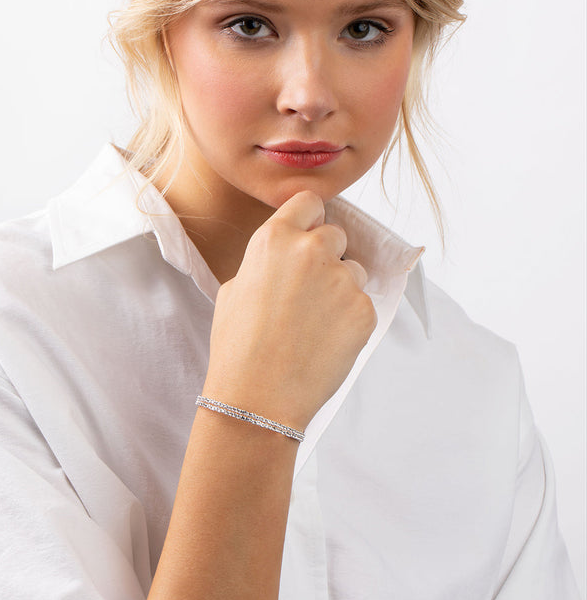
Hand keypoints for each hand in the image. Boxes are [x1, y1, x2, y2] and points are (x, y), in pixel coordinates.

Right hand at [203, 191, 376, 431]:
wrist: (259, 397)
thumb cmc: (239, 347)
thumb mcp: (234, 289)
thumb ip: (266, 261)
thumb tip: (285, 256)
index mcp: (275, 239)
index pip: (309, 202)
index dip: (310, 219)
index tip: (308, 234)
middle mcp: (312, 250)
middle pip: (336, 235)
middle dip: (327, 256)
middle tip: (309, 291)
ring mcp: (342, 280)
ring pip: (354, 270)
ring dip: (341, 288)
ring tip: (315, 323)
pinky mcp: (364, 309)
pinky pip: (362, 303)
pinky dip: (349, 319)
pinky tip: (325, 341)